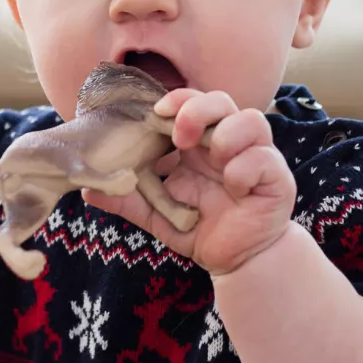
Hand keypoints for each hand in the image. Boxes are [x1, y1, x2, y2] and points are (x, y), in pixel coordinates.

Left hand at [82, 89, 294, 275]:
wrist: (237, 262)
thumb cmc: (200, 229)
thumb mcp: (156, 215)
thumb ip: (127, 200)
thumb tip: (86, 190)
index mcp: (200, 144)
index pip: (191, 104)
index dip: (177, 100)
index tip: (155, 112)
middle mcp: (229, 144)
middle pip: (222, 100)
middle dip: (198, 109)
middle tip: (179, 134)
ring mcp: (256, 158)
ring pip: (252, 120)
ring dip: (228, 133)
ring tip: (215, 157)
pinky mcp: (275, 180)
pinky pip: (266, 158)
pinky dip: (247, 167)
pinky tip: (234, 188)